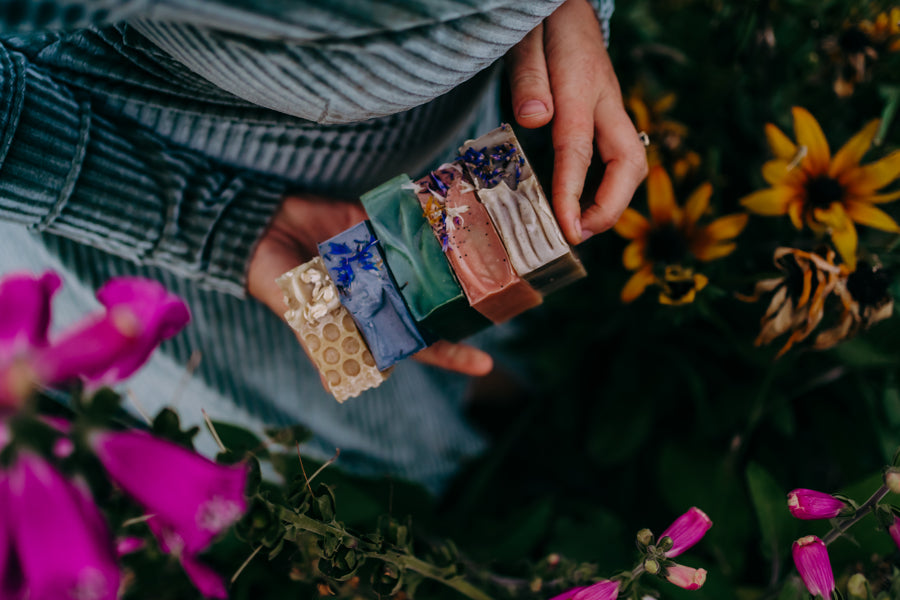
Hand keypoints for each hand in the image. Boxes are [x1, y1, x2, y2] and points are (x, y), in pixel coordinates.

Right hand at [247, 194, 492, 378]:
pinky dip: (431, 220)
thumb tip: (336, 385)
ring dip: (456, 261)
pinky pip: (411, 224)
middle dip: (465, 304)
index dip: (449, 354)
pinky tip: (460, 213)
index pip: (417, 344)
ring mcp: (384, 257)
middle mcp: (384, 290)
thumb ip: (322, 341)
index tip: (485, 365)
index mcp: (369, 317)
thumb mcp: (301, 312)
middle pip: (434, 303)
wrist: (257, 227)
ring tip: (496, 255)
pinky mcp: (377, 224)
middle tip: (507, 297)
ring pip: (429, 263)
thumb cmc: (275, 279)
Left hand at [505, 0, 647, 243]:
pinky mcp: (609, 116)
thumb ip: (528, 77)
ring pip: (632, 162)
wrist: (567, 5)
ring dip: (614, 200)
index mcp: (580, 86)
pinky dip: (608, 187)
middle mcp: (604, 101)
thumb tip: (534, 118)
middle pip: (629, 161)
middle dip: (612, 206)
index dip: (573, 193)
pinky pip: (619, 157)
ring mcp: (611, 109)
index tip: (566, 228)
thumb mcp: (525, 41)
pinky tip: (584, 205)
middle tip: (579, 234)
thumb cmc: (541, 24)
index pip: (578, 149)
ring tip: (580, 226)